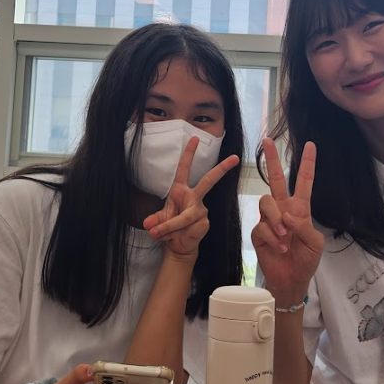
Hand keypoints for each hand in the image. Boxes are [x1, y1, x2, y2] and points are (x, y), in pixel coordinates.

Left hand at [143, 136, 239, 261]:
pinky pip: (187, 228)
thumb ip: (154, 221)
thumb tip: (148, 224)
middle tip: (234, 158)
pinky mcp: (204, 223)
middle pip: (208, 181)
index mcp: (181, 190)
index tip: (194, 138)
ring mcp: (201, 210)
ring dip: (168, 227)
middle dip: (221, 169)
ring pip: (184, 217)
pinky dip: (174, 234)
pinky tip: (175, 237)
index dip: (189, 154)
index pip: (185, 168)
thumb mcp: (158, 221)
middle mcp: (194, 197)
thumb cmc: (170, 228)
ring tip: (157, 234)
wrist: (179, 245)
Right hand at [251, 139, 322, 306]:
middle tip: (267, 140)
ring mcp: (270, 220)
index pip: (304, 181)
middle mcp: (284, 209)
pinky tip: (279, 248)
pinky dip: (272, 238)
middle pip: (276, 179)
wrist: (291, 279)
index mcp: (300, 208)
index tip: (311, 145)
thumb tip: (288, 215)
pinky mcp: (258, 232)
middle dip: (272, 159)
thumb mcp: (314, 243)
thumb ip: (304, 226)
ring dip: (276, 219)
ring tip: (284, 236)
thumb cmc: (306, 260)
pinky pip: (262, 227)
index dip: (307, 164)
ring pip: (266, 203)